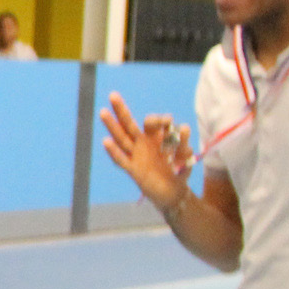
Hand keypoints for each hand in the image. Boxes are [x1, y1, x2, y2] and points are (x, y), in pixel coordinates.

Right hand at [100, 95, 193, 211]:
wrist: (173, 192)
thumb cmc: (178, 170)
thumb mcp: (185, 157)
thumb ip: (184, 144)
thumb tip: (183, 127)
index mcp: (155, 137)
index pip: (151, 123)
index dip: (157, 119)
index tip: (167, 121)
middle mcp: (142, 143)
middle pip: (128, 124)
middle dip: (121, 110)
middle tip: (113, 95)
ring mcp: (136, 155)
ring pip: (121, 138)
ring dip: (112, 125)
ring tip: (103, 112)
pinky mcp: (133, 170)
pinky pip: (121, 159)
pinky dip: (114, 151)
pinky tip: (106, 141)